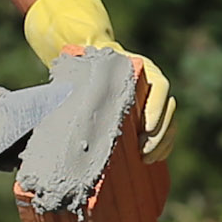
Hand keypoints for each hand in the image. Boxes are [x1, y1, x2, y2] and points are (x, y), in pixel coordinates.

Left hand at [22, 0, 177, 162]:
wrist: (88, 60)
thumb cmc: (82, 67)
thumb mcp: (80, 71)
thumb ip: (74, 85)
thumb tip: (52, 108)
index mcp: (139, 68)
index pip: (160, 87)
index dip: (156, 109)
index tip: (146, 130)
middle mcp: (151, 82)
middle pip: (168, 108)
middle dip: (159, 134)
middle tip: (143, 153)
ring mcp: (153, 98)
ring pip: (169, 121)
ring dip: (162, 143)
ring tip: (146, 160)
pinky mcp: (150, 114)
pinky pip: (164, 130)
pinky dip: (162, 146)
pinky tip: (151, 160)